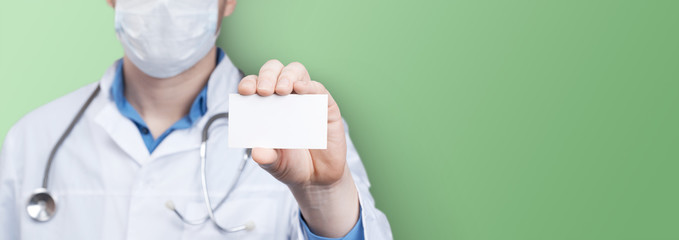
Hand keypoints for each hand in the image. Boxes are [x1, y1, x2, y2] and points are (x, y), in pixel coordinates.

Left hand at [238, 60, 358, 236]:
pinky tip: (301, 90)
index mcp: (265, 105)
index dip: (249, 83)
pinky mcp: (325, 104)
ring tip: (282, 90)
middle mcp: (284, 97)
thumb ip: (266, 158)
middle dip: (267, 76)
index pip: (254, 85)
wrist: (317, 177)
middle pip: (274, 71)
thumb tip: (258, 153)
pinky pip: (317, 87)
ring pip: (296, 71)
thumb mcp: (275, 164)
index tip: (245, 91)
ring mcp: (305, 98)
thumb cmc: (291, 164)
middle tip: (264, 91)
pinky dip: (309, 85)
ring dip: (287, 76)